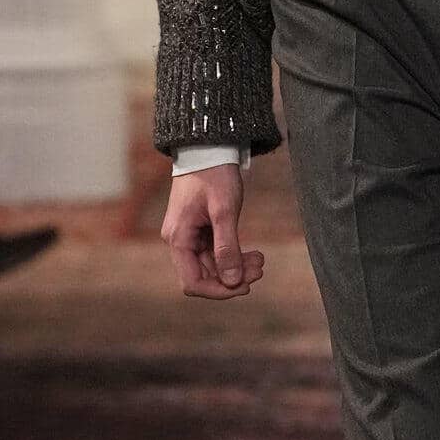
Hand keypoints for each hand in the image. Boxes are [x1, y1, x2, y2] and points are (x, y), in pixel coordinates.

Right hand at [161, 164, 265, 300]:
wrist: (209, 148)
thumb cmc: (214, 175)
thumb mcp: (224, 210)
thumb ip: (227, 247)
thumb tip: (232, 281)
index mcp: (178, 238)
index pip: (192, 282)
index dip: (219, 291)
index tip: (245, 286)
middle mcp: (179, 241)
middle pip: (204, 276)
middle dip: (233, 277)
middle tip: (260, 268)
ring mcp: (189, 237)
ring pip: (213, 266)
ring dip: (237, 267)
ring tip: (260, 260)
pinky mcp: (200, 231)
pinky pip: (215, 253)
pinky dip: (234, 256)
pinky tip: (253, 254)